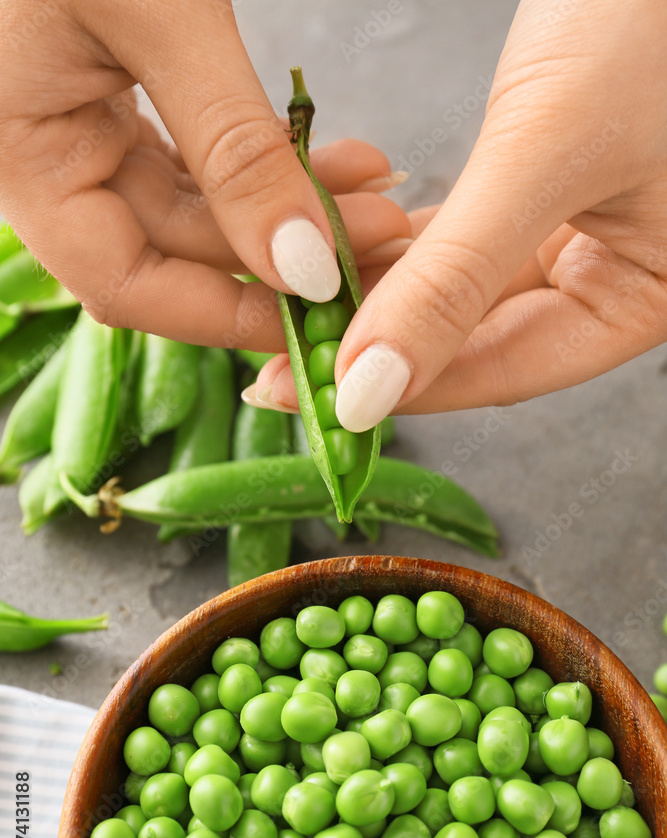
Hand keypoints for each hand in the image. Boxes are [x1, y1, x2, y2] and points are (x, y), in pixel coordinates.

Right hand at [0, 0, 409, 347]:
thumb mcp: (156, 16)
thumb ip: (233, 150)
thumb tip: (304, 269)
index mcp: (21, 160)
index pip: (127, 285)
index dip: (224, 313)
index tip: (316, 315)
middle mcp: (48, 160)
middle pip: (176, 252)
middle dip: (283, 253)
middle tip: (379, 243)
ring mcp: (83, 131)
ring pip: (201, 209)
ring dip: (291, 211)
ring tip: (377, 200)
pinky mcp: (118, 98)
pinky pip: (204, 158)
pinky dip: (270, 164)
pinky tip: (335, 161)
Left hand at [255, 0, 666, 427]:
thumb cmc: (652, 22)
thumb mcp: (546, 154)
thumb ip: (454, 280)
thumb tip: (371, 391)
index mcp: (640, 299)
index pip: (507, 371)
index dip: (411, 390)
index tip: (324, 406)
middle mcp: (608, 276)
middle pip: (473, 336)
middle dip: (377, 342)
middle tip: (281, 359)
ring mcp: (573, 231)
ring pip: (455, 285)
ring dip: (374, 290)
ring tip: (289, 304)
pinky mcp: (539, 186)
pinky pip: (454, 232)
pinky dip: (394, 238)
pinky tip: (332, 246)